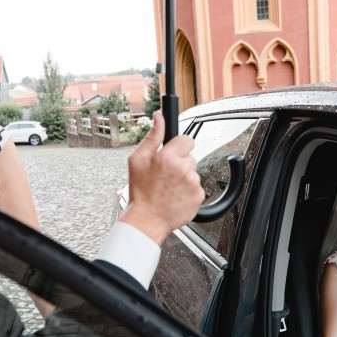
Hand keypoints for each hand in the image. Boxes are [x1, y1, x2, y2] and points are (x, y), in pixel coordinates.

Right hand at [119, 111, 203, 243]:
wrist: (147, 219)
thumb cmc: (141, 191)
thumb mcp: (138, 159)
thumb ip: (153, 136)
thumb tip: (159, 117)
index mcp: (168, 157)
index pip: (187, 139)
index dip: (179, 146)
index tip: (173, 152)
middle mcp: (183, 168)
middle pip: (190, 157)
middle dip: (180, 162)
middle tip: (165, 175)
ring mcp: (193, 183)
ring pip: (193, 172)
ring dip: (184, 177)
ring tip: (169, 187)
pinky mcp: (199, 196)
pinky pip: (196, 187)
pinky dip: (188, 191)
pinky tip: (175, 195)